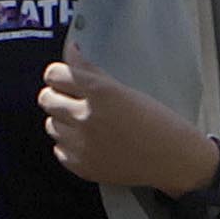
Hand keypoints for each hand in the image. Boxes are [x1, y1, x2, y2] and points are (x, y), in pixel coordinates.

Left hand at [41, 56, 219, 196]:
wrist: (173, 159)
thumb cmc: (157, 121)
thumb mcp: (125, 89)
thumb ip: (92, 71)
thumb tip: (71, 52)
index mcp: (100, 92)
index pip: (54, 74)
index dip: (59, 74)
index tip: (66, 77)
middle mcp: (86, 117)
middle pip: (46, 99)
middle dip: (57, 96)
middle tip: (73, 99)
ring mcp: (82, 145)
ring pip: (50, 125)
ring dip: (63, 121)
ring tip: (86, 123)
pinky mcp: (81, 167)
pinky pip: (59, 149)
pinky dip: (70, 145)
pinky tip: (90, 142)